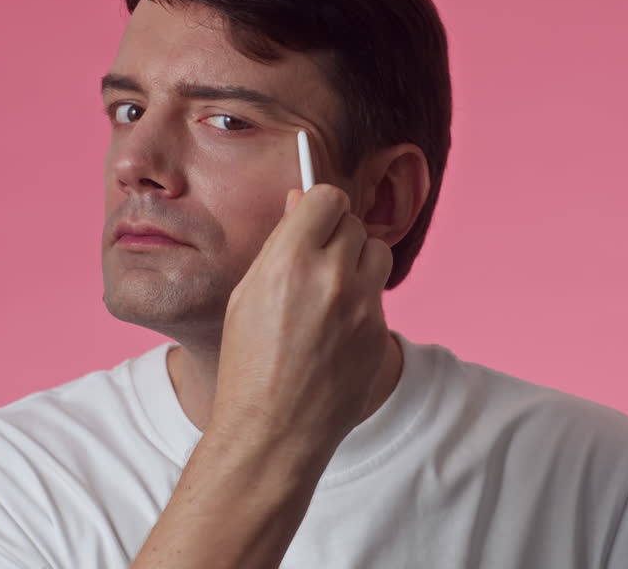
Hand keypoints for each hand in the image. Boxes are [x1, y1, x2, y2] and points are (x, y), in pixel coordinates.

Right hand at [210, 183, 393, 459]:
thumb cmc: (249, 363)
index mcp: (290, 260)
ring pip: (377, 254)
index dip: (320, 207)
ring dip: (359, 262)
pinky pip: (378, 297)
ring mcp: (362, 307)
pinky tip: (337, 331)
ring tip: (331, 292)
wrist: (274, 430)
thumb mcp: (247, 295)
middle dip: (337, 236)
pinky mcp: (380, 333)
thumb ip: (281, 245)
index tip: (313, 219)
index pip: (328, 198)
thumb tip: (301, 201)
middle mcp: (331, 277)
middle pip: (354, 224)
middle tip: (317, 262)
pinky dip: (362, 303)